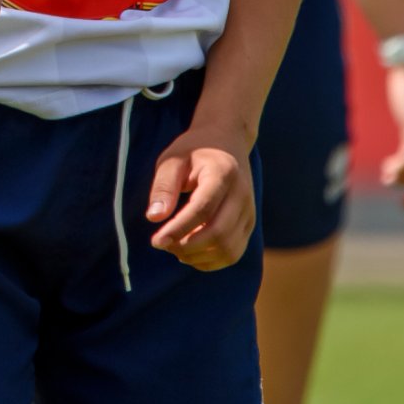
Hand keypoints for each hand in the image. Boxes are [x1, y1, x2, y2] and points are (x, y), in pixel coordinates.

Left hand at [146, 123, 254, 270]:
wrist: (227, 142)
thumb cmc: (194, 151)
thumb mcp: (172, 160)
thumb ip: (163, 186)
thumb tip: (154, 218)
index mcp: (223, 173)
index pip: (202, 209)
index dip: (178, 229)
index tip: (156, 241)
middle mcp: (242, 194)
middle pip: (219, 233)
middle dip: (187, 246)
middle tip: (162, 244)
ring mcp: (249, 211)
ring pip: (228, 249)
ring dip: (198, 256)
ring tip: (174, 247)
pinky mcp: (249, 224)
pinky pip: (233, 253)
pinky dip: (210, 261)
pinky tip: (190, 252)